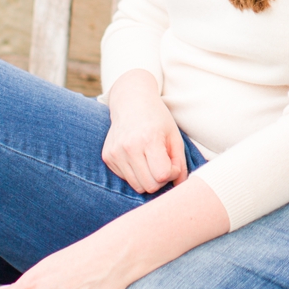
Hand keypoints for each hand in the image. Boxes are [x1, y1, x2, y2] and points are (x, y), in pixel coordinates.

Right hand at [103, 68, 186, 193]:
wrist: (131, 102)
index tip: (172, 163)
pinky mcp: (107, 157)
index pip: (161, 176)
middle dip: (160, 180)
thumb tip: (180, 185)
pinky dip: (135, 173)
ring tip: (151, 162)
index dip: (171, 173)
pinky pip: (126, 179)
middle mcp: (129, 148)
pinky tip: (138, 157)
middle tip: (163, 164)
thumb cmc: (157, 118)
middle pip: (149, 186)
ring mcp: (115, 153)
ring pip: (137, 186)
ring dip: (148, 179)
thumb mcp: (174, 136)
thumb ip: (180, 162)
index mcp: (148, 140)